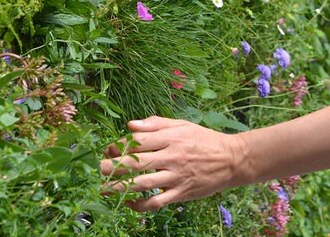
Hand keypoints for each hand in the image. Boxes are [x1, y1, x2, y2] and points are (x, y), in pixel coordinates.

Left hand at [100, 116, 245, 211]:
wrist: (232, 160)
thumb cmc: (204, 139)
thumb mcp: (182, 125)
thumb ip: (156, 124)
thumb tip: (130, 125)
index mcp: (170, 137)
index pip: (138, 141)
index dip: (120, 145)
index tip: (108, 150)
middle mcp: (172, 156)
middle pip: (136, 162)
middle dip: (113, 166)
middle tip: (97, 170)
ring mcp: (176, 176)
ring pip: (143, 183)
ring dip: (120, 187)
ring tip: (103, 189)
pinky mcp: (181, 193)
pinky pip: (156, 202)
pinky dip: (140, 204)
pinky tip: (128, 203)